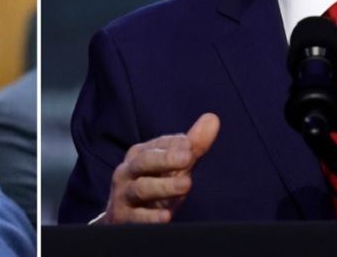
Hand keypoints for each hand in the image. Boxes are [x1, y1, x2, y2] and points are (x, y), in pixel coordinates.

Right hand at [103, 113, 219, 223]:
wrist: (125, 219)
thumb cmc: (154, 187)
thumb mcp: (174, 168)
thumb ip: (193, 146)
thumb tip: (213, 118)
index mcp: (139, 155)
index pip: (157, 145)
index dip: (174, 144)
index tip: (190, 144)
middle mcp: (127, 172)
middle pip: (144, 162)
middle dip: (165, 159)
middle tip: (188, 157)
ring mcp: (124, 195)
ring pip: (141, 188)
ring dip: (163, 186)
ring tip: (186, 185)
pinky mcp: (125, 219)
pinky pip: (136, 218)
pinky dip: (150, 217)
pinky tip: (166, 216)